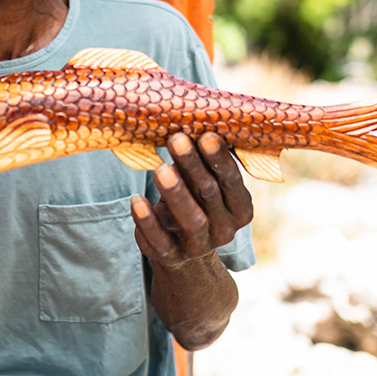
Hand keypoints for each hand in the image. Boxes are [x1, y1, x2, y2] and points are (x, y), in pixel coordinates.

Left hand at [130, 132, 252, 268]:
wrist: (181, 244)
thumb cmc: (195, 198)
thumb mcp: (204, 181)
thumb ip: (202, 160)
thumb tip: (190, 119)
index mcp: (240, 208)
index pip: (232, 181)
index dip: (219, 159)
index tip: (206, 135)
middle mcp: (225, 230)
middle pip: (209, 194)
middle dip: (193, 165)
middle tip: (177, 140)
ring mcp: (199, 246)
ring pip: (190, 219)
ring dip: (175, 192)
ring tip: (160, 169)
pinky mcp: (171, 256)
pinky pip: (160, 240)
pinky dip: (147, 221)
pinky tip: (136, 200)